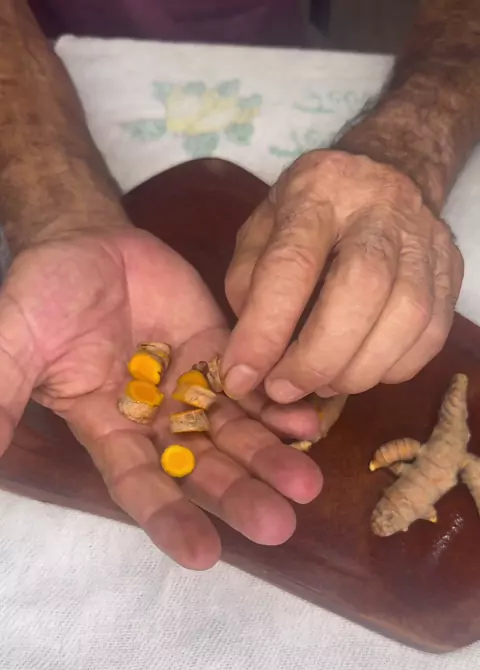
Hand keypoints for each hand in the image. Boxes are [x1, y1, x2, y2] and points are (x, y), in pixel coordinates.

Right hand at [0, 227, 321, 568]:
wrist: (87, 242)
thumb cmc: (44, 295)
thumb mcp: (15, 342)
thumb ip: (4, 394)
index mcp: (109, 430)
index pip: (141, 485)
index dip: (170, 519)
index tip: (204, 556)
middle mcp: (156, 421)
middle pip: (202, 467)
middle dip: (238, 495)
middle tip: (279, 525)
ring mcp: (192, 388)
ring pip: (235, 432)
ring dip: (271, 457)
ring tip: (308, 481)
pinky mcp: (221, 351)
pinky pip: (253, 383)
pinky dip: (279, 403)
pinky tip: (307, 420)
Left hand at [221, 150, 463, 401]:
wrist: (387, 173)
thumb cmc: (312, 210)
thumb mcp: (262, 228)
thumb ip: (247, 284)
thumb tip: (252, 355)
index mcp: (319, 191)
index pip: (292, 265)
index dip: (265, 330)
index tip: (241, 375)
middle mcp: (379, 209)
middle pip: (361, 289)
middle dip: (318, 357)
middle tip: (285, 389)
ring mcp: (425, 238)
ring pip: (406, 316)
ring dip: (357, 370)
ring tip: (322, 386)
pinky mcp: (451, 269)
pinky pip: (432, 333)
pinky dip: (394, 368)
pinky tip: (361, 371)